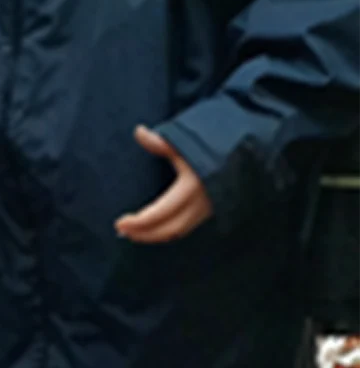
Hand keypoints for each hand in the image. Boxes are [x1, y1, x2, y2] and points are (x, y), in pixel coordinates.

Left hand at [116, 126, 213, 242]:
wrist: (247, 149)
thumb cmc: (214, 143)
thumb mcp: (187, 141)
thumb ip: (162, 142)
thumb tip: (139, 132)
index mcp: (193, 186)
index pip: (162, 212)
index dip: (140, 222)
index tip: (120, 223)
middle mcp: (203, 202)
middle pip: (170, 228)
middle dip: (144, 233)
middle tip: (121, 231)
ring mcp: (209, 208)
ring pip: (179, 230)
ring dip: (155, 235)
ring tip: (131, 233)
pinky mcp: (211, 209)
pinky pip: (187, 226)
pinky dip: (168, 230)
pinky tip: (153, 228)